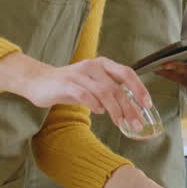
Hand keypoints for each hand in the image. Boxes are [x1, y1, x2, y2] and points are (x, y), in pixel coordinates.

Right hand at [0, 53, 153, 133]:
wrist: (39, 81)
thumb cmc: (70, 86)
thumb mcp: (93, 86)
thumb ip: (111, 93)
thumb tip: (132, 110)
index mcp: (102, 64)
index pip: (127, 73)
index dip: (139, 88)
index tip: (147, 105)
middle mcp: (93, 66)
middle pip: (117, 87)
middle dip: (130, 107)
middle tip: (137, 123)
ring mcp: (79, 74)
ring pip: (104, 92)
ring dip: (115, 110)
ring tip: (121, 123)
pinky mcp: (66, 84)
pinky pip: (85, 95)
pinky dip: (94, 105)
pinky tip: (98, 112)